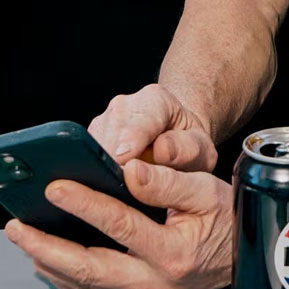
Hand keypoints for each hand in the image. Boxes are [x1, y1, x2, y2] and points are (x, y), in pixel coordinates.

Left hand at [3, 157, 233, 288]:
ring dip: (48, 262)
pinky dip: (64, 278)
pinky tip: (47, 259)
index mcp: (173, 253)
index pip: (119, 226)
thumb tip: (130, 170)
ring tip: (24, 238)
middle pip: (88, 267)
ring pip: (84, 285)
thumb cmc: (226, 219)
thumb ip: (168, 182)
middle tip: (18, 226)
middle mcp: (154, 282)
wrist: (242, 255)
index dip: (85, 204)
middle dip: (46, 245)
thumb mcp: (207, 192)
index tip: (56, 187)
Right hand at [87, 84, 216, 173]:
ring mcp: (106, 120)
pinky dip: (95, 169)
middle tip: (117, 186)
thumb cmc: (189, 147)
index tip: (123, 161)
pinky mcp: (93, 137)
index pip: (140, 120)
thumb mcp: (201, 150)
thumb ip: (186, 149)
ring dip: (101, 166)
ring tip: (115, 188)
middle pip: (110, 131)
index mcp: (156, 100)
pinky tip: (107, 184)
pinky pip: (87, 153)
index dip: (130, 141)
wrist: (178, 142)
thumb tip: (161, 151)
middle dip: (111, 158)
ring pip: (93, 142)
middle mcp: (126, 105)